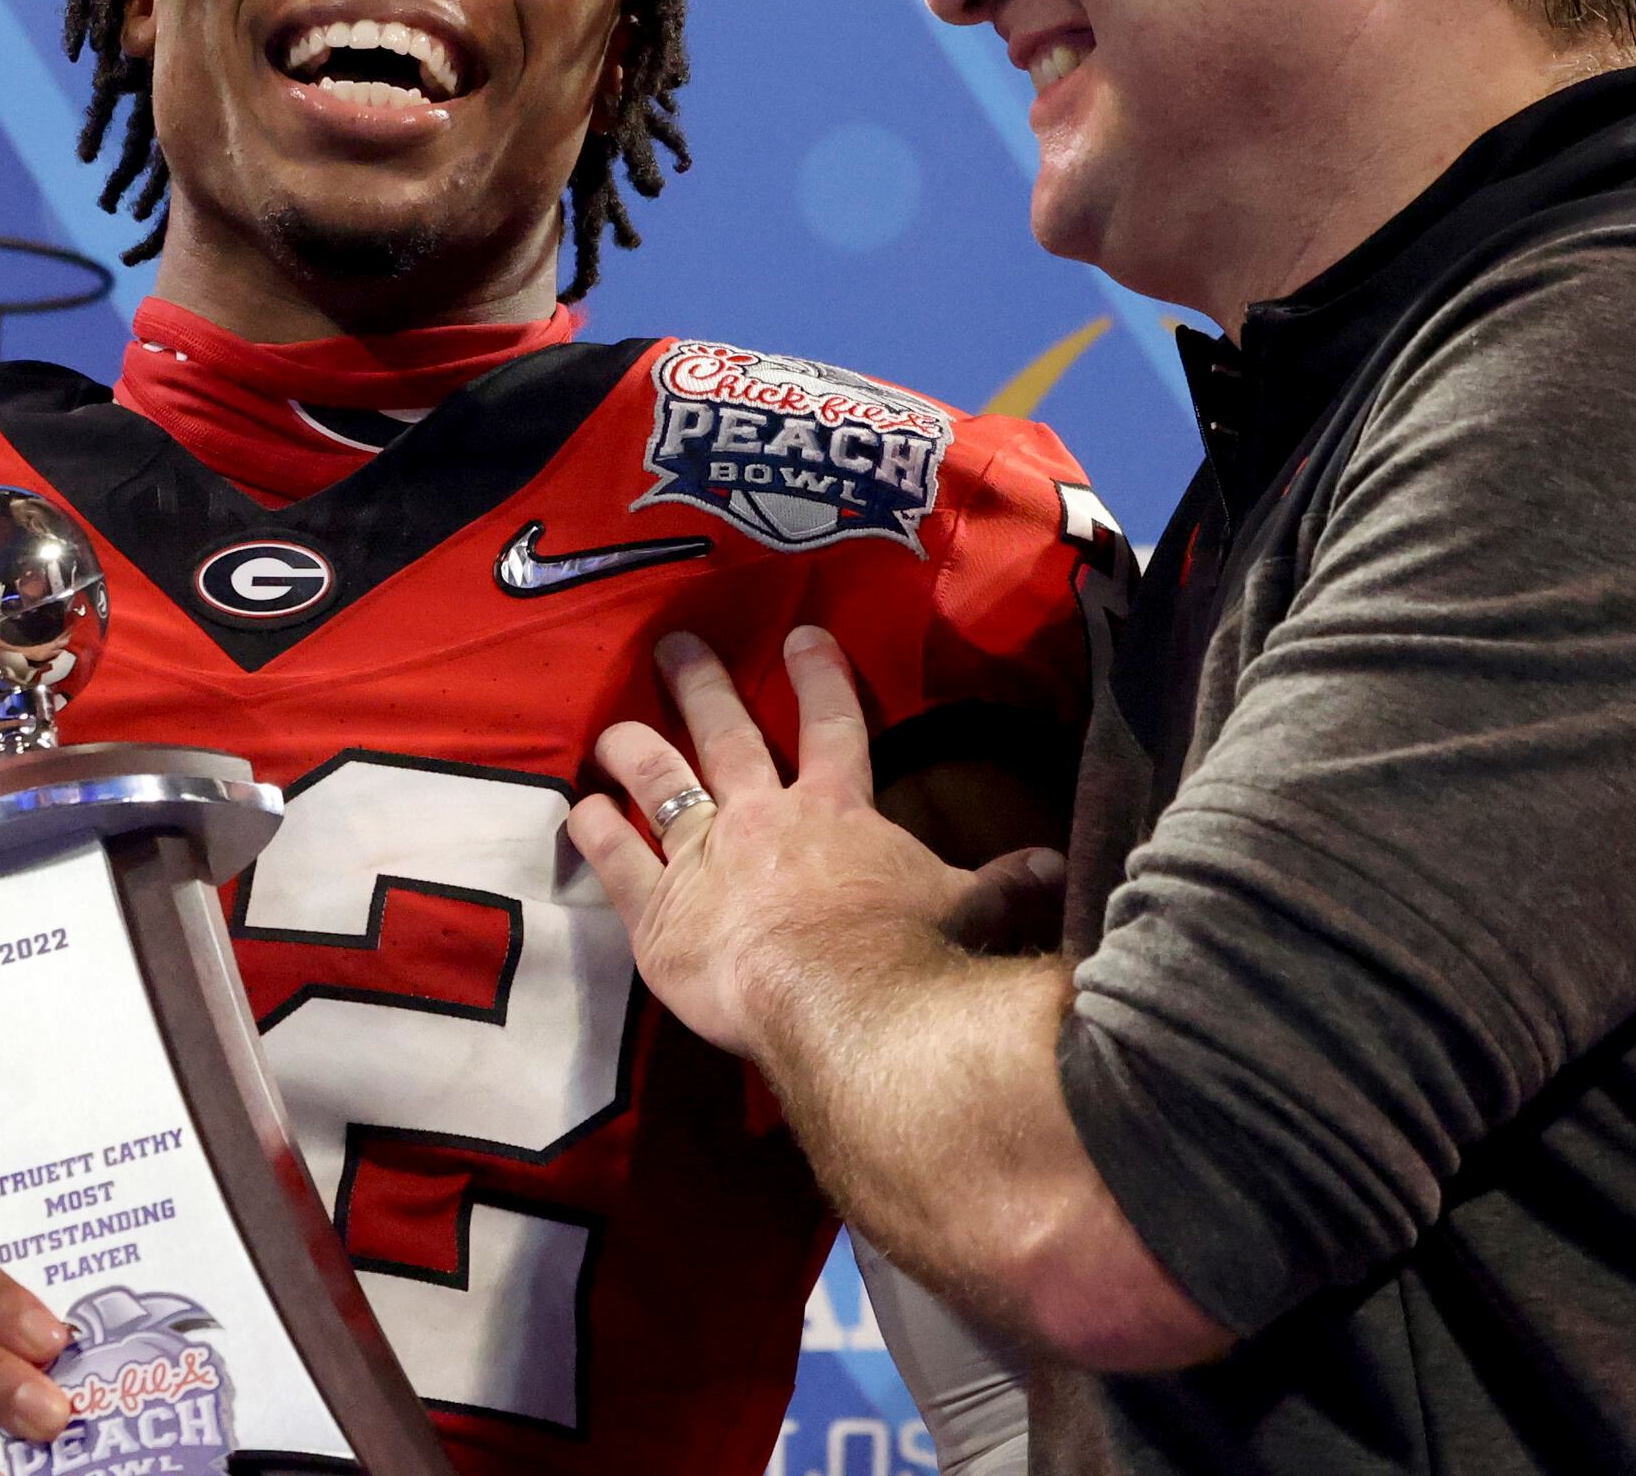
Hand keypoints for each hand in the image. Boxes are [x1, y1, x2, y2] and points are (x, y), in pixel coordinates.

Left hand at [570, 626, 995, 1058]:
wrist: (835, 1001)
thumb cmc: (903, 952)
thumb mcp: (967, 907)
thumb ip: (1004, 881)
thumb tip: (1059, 865)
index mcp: (837, 811)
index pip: (833, 726)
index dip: (818, 677)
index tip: (799, 634)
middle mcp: (763, 818)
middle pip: (729, 736)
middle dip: (703, 686)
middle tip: (676, 646)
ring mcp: (704, 858)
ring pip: (663, 784)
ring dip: (635, 748)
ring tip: (611, 724)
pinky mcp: (659, 911)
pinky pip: (618, 860)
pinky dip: (595, 831)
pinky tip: (575, 808)